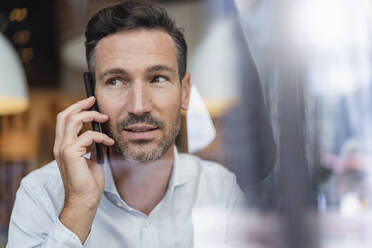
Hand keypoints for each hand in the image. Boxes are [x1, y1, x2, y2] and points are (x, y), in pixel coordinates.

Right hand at [53, 96, 113, 242]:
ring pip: (73, 120)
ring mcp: (63, 149)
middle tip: (94, 101)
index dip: (76, 108)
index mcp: (63, 145)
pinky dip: (101, 137)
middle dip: (80, 105)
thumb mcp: (91, 158)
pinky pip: (88, 136)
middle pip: (65, 115)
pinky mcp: (71, 154)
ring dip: (91, 116)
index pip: (64, 120)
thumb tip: (101, 134)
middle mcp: (60, 145)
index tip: (90, 102)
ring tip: (105, 118)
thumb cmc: (89, 181)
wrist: (85, 199)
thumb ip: (92, 145)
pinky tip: (109, 143)